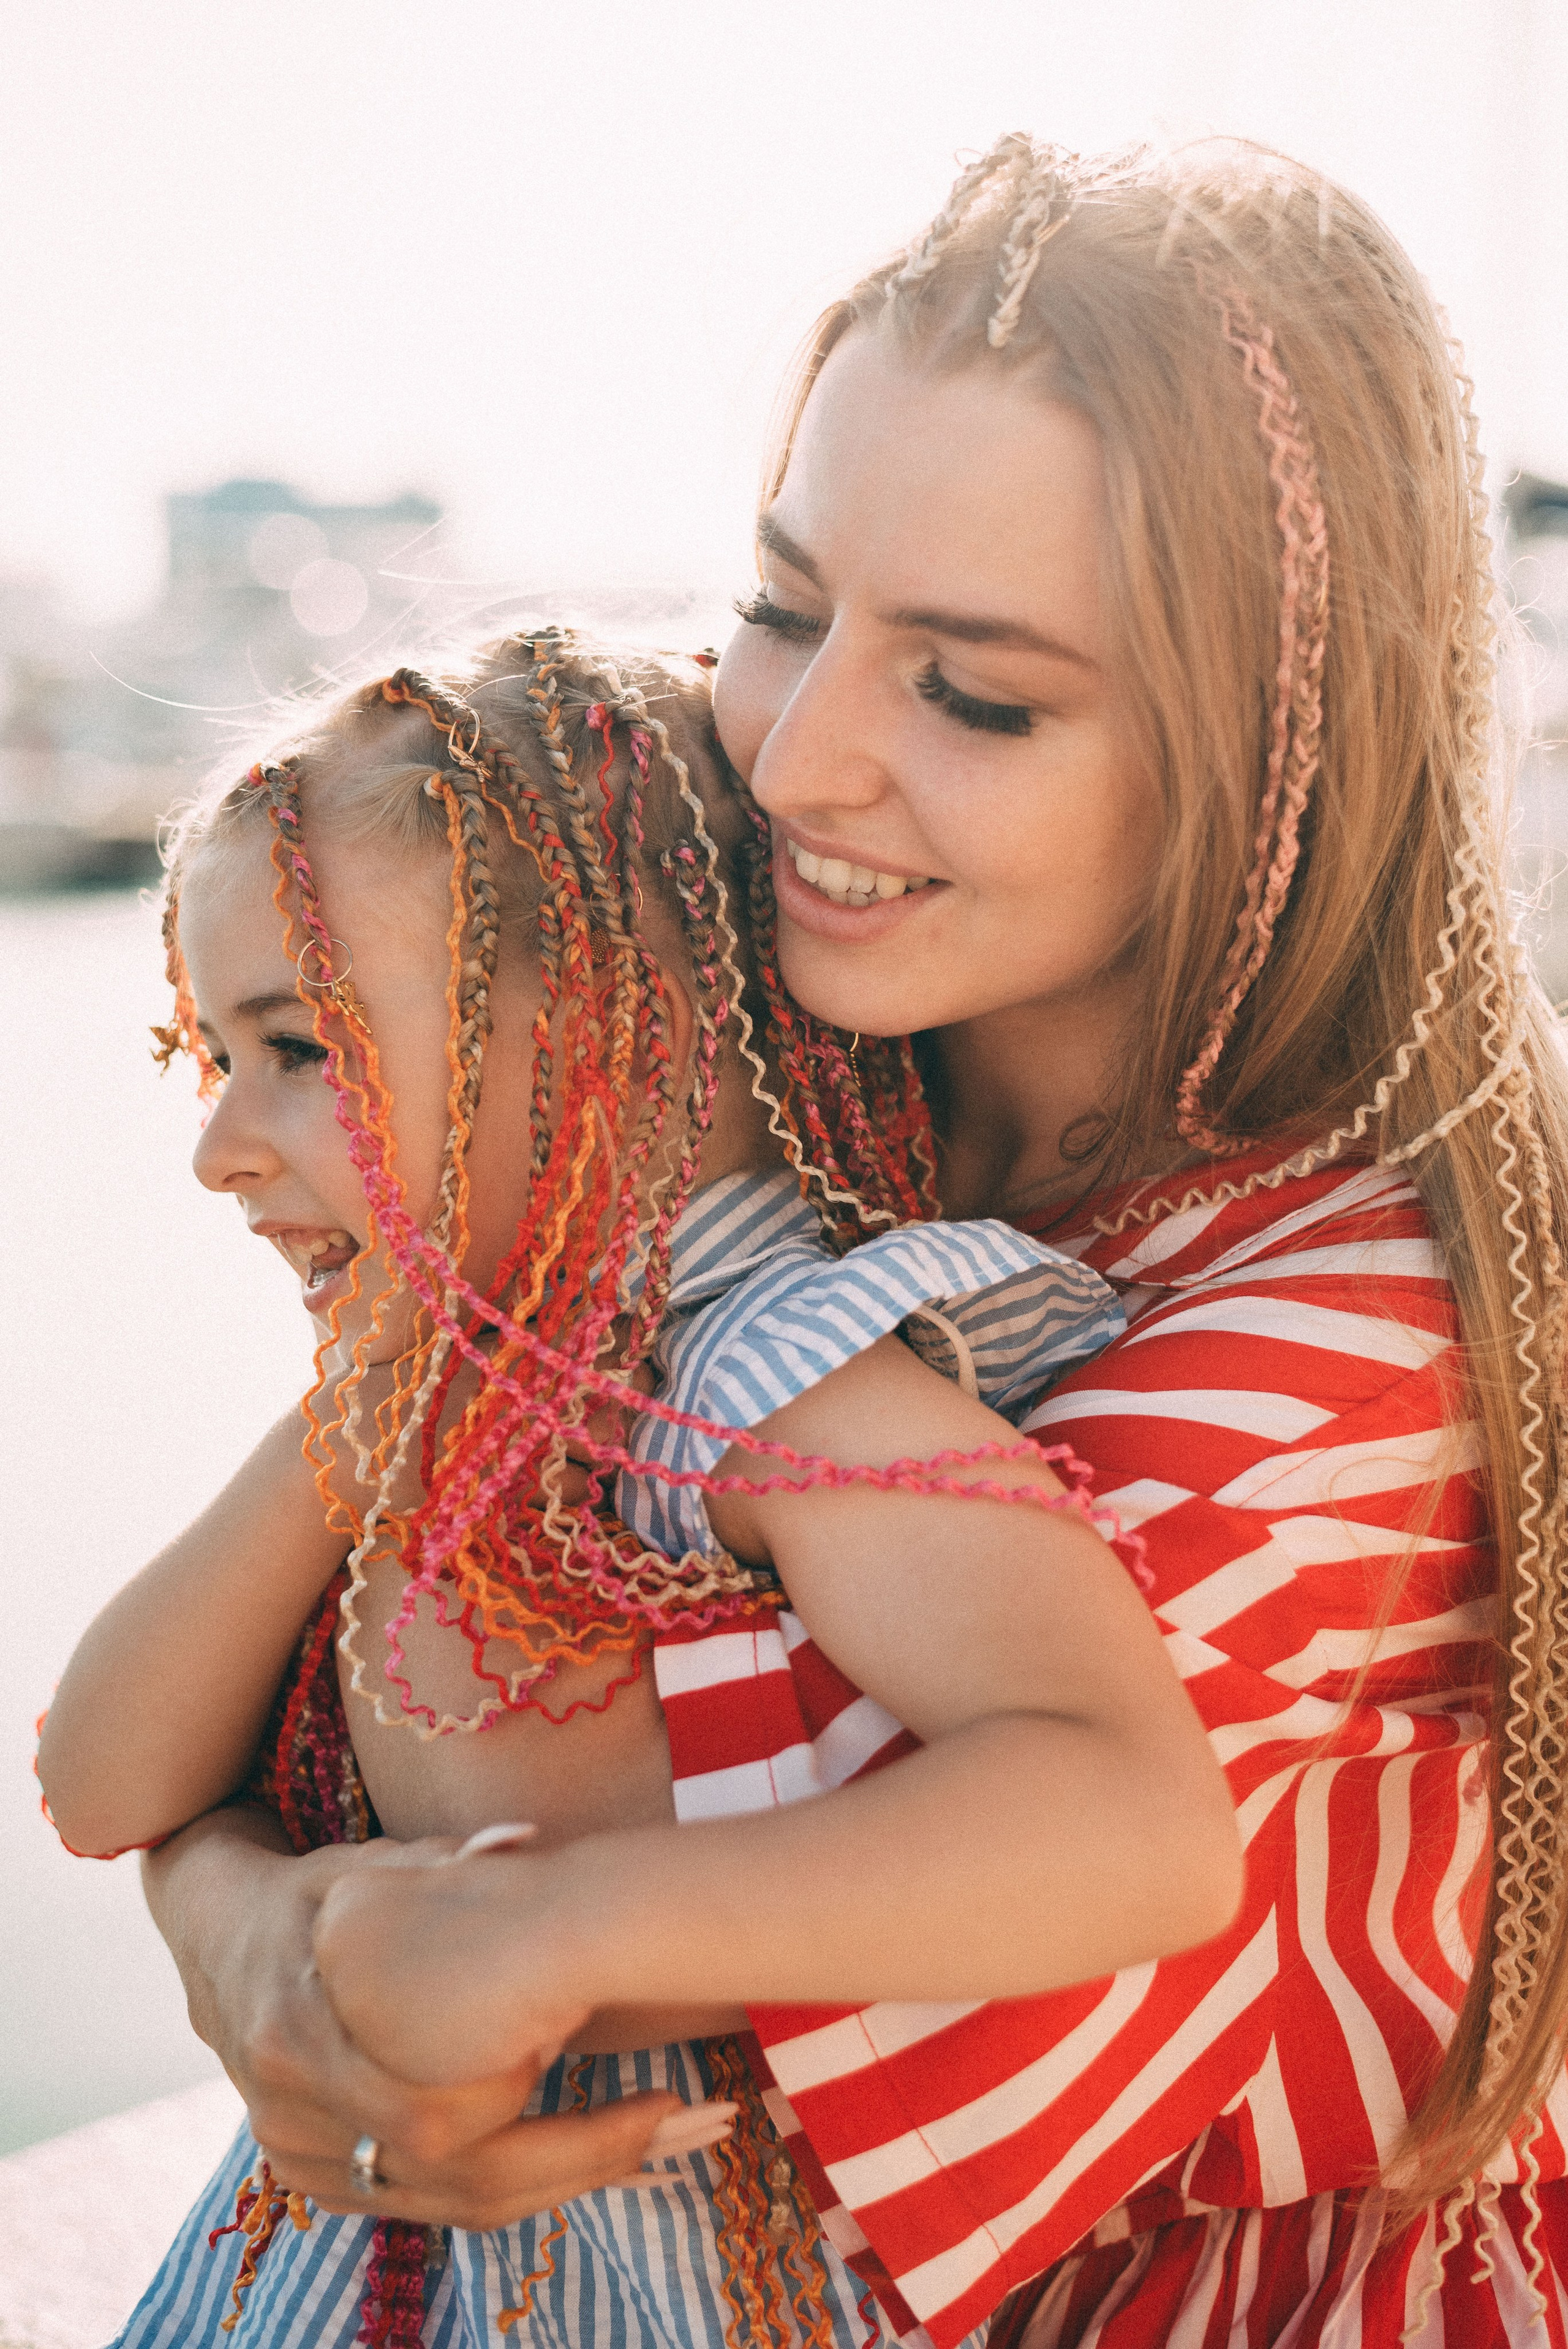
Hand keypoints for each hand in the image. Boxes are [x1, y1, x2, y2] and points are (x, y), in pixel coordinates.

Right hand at [143, 1809, 683, 2229]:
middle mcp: (294, 2116)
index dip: (515, 2095)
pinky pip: (438, 2207)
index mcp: (299, 2035)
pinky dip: (520, 2186)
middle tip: (676, 2115)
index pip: (425, 2112)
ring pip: (454, 2204)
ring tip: (662, 2139)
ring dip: (564, 2180)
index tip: (595, 2050)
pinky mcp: (328, 2183)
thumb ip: (441, 1861)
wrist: (221, 1944)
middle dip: (573, 2153)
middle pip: (454, 2175)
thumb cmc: (312, 1893)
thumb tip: (520, 1839)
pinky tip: (594, 2158)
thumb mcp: (366, 1863)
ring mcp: (307, 2161)